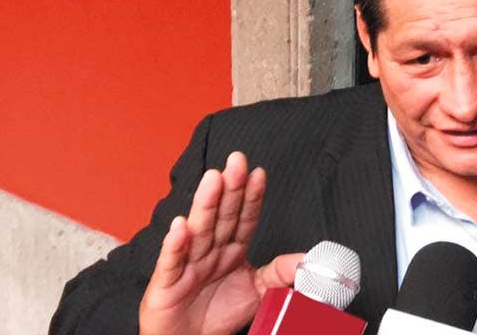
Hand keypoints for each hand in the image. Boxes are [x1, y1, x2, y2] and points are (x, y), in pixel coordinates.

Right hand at [139, 152, 300, 334]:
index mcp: (231, 249)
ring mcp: (187, 264)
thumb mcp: (259, 291)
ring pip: (199, 231)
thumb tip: (309, 259)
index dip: (251, 196)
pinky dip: (175, 244)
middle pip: (222, 217)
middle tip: (237, 161)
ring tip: (213, 179)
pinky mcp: (167, 283)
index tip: (259, 173)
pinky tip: (180, 226)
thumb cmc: (218, 314)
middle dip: (230, 188)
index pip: (244, 219)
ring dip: (206, 205)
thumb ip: (281, 272)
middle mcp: (210, 251)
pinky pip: (172, 262)